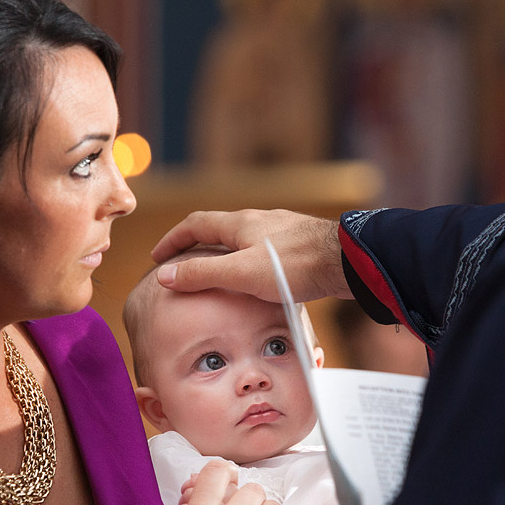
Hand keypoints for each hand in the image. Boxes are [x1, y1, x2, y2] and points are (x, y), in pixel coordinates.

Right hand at [150, 209, 350, 301]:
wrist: (345, 261)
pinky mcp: (300, 245)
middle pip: (219, 230)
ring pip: (244, 241)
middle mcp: (259, 221)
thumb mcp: (240, 273)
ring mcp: (281, 231)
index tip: (158, 257)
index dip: (173, 240)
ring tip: (218, 277)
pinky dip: (249, 264)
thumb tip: (164, 276)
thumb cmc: (294, 264)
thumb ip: (202, 274)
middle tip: (184, 266)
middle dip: (197, 247)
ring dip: (225, 255)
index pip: (195, 225)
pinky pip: (265, 252)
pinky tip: (259, 283)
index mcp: (240, 224)